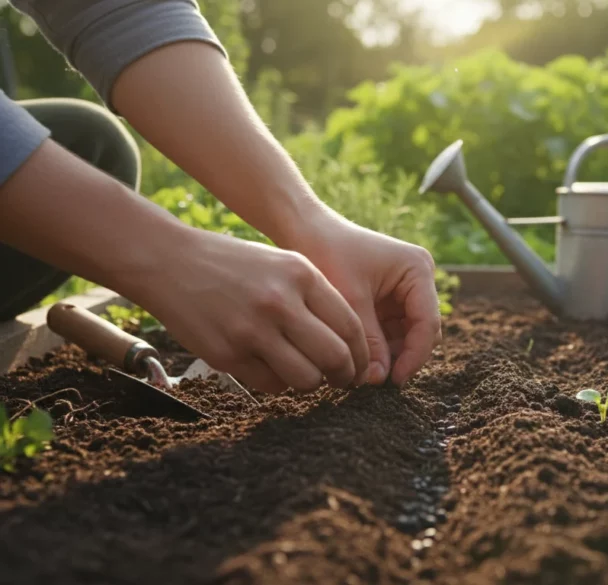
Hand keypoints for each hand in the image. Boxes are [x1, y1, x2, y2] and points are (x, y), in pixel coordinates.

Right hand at [123, 229, 371, 394]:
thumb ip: (318, 297)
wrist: (171, 262)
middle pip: (334, 357)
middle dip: (345, 375)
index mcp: (301, 275)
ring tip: (308, 374)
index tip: (362, 365)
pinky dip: (280, 383)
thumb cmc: (236, 264)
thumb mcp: (285, 264)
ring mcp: (251, 331)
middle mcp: (279, 303)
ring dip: (313, 383)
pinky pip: (271, 385)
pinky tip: (274, 368)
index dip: (362, 354)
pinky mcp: (227, 355)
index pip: (350, 326)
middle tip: (344, 380)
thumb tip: (351, 343)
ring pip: (306, 378)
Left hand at [290, 210, 441, 386]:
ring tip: (364, 374)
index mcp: (418, 270)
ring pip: (407, 335)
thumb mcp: (351, 300)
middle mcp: (418, 280)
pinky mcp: (389, 300)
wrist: (305, 231)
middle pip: (421, 331)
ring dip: (389, 355)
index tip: (395, 380)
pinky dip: (379, 348)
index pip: (427, 322)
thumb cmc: (328, 253)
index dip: (414, 355)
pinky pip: (391, 332)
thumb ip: (369, 340)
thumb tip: (378, 379)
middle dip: (401, 357)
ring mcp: (405, 291)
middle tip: (376, 381)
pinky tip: (361, 361)